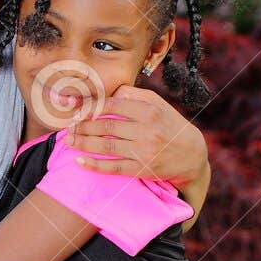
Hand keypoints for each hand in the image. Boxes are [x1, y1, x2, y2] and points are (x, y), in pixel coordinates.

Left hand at [68, 86, 208, 186]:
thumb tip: (109, 91)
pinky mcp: (142, 169)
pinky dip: (95, 165)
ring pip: (106, 146)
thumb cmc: (169, 125)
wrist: (192, 155)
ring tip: (69, 141)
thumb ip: (133, 95)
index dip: (90, 108)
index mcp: (148, 110)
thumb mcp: (157, 104)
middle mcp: (146, 129)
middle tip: (68, 127)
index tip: (76, 112)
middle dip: (82, 126)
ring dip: (83, 143)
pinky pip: (113, 167)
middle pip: (106, 125)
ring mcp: (143, 150)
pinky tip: (80, 161)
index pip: (112, 105)